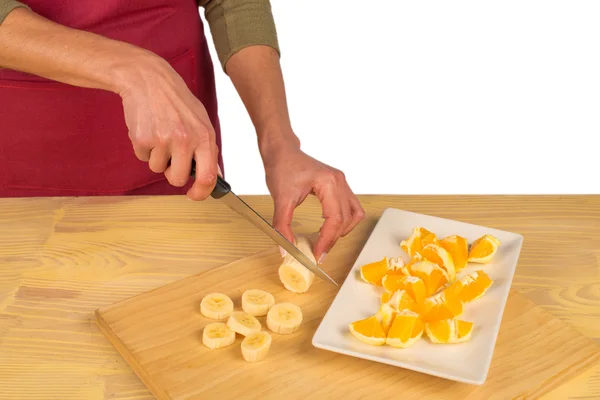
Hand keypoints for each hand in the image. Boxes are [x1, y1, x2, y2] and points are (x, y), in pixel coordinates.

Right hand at [118, 56, 219, 199]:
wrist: (148, 79)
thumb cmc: (176, 101)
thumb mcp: (201, 121)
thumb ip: (207, 149)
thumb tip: (214, 177)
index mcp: (204, 137)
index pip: (208, 176)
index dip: (201, 192)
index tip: (194, 195)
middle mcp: (185, 140)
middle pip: (178, 179)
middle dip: (172, 173)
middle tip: (171, 155)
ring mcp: (163, 140)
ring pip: (158, 169)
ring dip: (157, 157)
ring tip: (159, 134)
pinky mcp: (142, 139)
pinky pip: (142, 158)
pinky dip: (144, 148)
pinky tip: (148, 129)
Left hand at [264, 143, 364, 263]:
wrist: (281, 150)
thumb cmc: (282, 166)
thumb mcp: (280, 199)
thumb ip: (282, 226)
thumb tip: (286, 248)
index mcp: (328, 182)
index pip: (335, 218)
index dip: (327, 240)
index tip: (317, 254)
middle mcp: (339, 181)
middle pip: (346, 219)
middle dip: (333, 239)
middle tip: (319, 252)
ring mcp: (341, 182)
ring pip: (354, 214)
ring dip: (342, 230)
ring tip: (326, 241)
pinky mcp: (338, 185)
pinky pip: (350, 207)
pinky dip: (343, 220)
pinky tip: (329, 227)